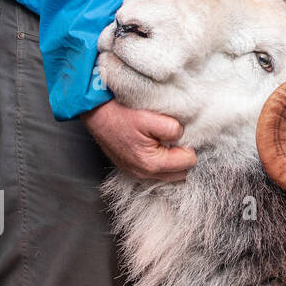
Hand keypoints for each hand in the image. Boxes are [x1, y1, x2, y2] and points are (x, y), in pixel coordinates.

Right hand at [82, 100, 196, 181]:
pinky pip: (156, 171)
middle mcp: (144, 173)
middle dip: (183, 156)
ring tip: (165, 141)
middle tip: (176, 139)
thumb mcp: (151, 118)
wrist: (96, 112)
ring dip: (172, 159)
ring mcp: (136, 172)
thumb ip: (172, 130)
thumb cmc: (121, 115)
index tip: (180, 134)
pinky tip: (155, 145)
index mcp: (152, 163)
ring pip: (169, 173)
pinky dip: (161, 161)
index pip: (189, 161)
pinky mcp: (131, 167)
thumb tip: (182, 136)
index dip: (189, 145)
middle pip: (181, 172)